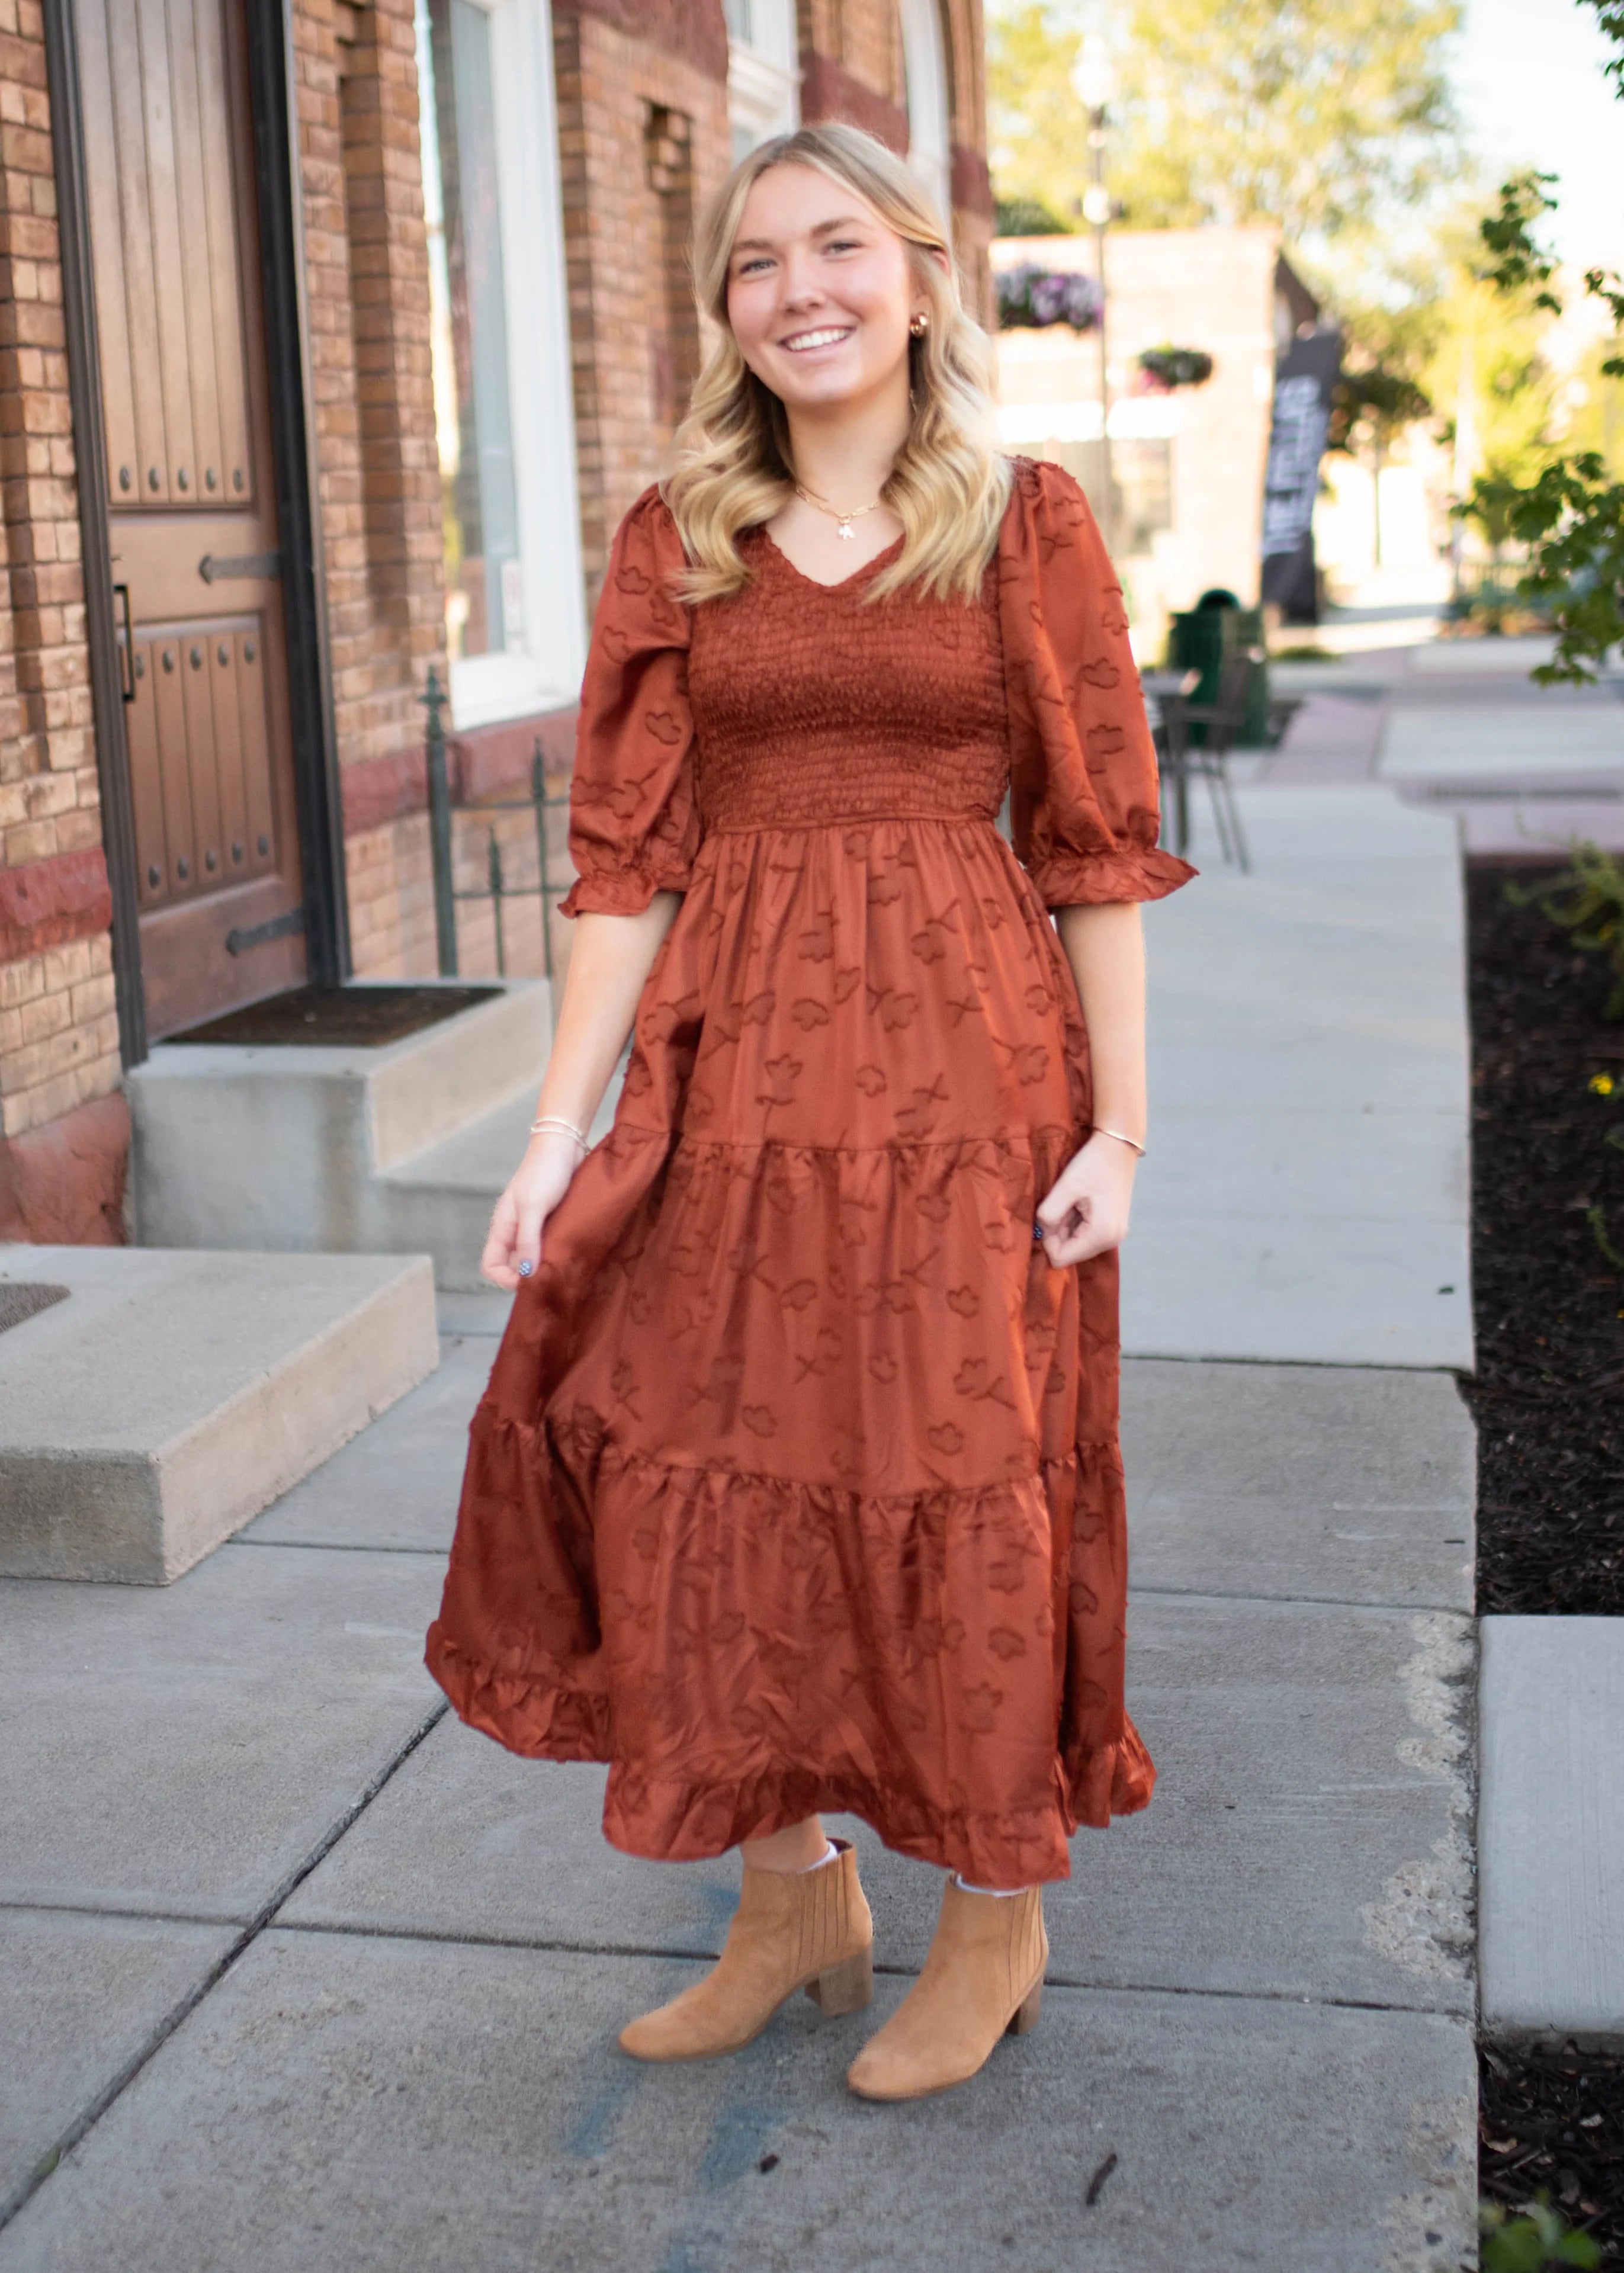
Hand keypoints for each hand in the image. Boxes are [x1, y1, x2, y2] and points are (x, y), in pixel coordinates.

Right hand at [481, 1131, 583, 1289]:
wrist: (565, 1146)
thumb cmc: (544, 1172)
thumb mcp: (533, 1207)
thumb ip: (527, 1241)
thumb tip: (525, 1275)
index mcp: (502, 1227)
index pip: (491, 1265)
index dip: (506, 1278)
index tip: (529, 1281)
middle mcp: (515, 1230)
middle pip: (513, 1266)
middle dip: (528, 1276)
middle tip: (551, 1279)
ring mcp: (533, 1226)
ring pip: (533, 1258)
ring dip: (544, 1266)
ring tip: (562, 1269)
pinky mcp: (551, 1222)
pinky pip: (549, 1246)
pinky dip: (556, 1254)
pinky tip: (570, 1256)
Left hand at [1035, 1131, 1137, 1266]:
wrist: (1118, 1146)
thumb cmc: (1094, 1163)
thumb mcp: (1066, 1187)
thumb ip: (1049, 1214)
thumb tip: (1041, 1232)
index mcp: (1101, 1235)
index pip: (1060, 1258)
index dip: (1047, 1239)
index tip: (1050, 1213)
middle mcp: (1111, 1241)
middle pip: (1069, 1253)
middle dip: (1057, 1231)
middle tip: (1062, 1203)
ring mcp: (1114, 1235)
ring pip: (1075, 1244)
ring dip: (1066, 1226)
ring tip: (1072, 1201)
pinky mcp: (1112, 1227)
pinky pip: (1085, 1235)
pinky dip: (1075, 1222)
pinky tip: (1079, 1202)